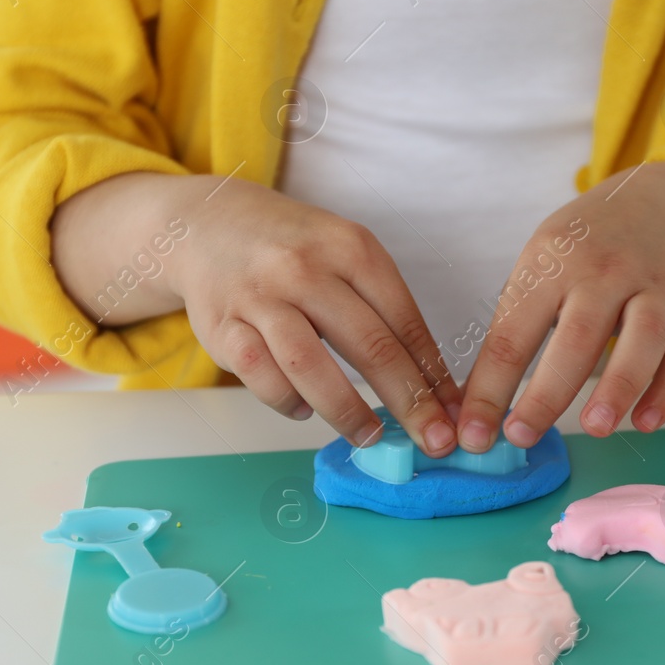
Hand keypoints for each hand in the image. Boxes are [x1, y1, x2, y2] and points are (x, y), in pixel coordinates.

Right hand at [51, 173, 461, 454]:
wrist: (209, 224)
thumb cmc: (293, 248)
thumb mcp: (345, 254)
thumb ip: (384, 308)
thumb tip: (433, 383)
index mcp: (350, 248)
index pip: (405, 320)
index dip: (434, 372)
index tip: (455, 411)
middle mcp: (306, 269)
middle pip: (370, 345)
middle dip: (410, 401)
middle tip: (434, 441)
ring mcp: (260, 297)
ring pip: (311, 366)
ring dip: (348, 411)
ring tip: (371, 437)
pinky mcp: (221, 327)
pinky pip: (262, 376)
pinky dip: (288, 401)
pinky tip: (305, 410)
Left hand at [455, 161, 664, 451]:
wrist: (663, 203)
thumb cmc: (586, 246)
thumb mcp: (542, 261)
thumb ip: (517, 324)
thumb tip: (480, 401)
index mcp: (553, 261)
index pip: (514, 333)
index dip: (490, 389)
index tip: (473, 435)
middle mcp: (606, 270)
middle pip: (577, 336)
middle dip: (547, 393)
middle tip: (521, 436)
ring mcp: (656, 286)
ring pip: (642, 339)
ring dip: (619, 387)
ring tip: (595, 429)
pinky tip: (647, 421)